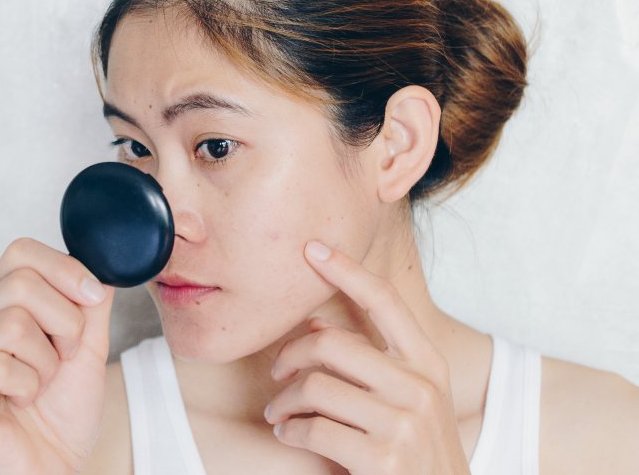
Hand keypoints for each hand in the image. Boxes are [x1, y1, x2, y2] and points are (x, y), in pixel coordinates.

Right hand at [0, 238, 114, 474]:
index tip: (92, 299)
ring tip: (39, 385)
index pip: (20, 253)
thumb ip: (90, 301)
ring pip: (12, 324)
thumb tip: (98, 260)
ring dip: (46, 362)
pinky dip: (27, 386)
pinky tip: (19, 403)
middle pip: (20, 285)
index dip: (64, 270)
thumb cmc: (63, 413)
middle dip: (64, 323)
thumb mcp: (88, 344)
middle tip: (64, 359)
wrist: (56, 467)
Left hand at [263, 241, 471, 474]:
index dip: (348, 271)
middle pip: (332, 345)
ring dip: (284, 402)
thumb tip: (315, 328)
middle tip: (276, 374)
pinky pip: (312, 429)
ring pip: (315, 387)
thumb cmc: (414, 451)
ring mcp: (403, 423)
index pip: (385, 302)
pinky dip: (290, 431)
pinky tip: (289, 435)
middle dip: (291, 356)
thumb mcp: (406, 401)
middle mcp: (420, 387)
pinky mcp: (382, 458)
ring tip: (278, 413)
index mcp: (428, 364)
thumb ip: (369, 363)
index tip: (313, 250)